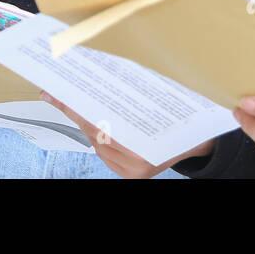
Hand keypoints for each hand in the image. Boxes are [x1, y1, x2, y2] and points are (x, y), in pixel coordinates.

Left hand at [38, 92, 215, 177]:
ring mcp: (131, 172)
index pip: (99, 124)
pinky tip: (90, 121)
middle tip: (56, 96)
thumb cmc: (181, 116)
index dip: (77, 109)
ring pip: (96, 144)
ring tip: (71, 104)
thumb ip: (132, 98)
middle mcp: (135, 164)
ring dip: (84, 123)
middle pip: (94, 134)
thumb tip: (101, 78)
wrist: (198, 141)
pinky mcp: (129, 176)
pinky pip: (103, 154)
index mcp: (143, 147)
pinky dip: (95, 137)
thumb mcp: (160, 99)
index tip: (60, 96)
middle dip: (75, 113)